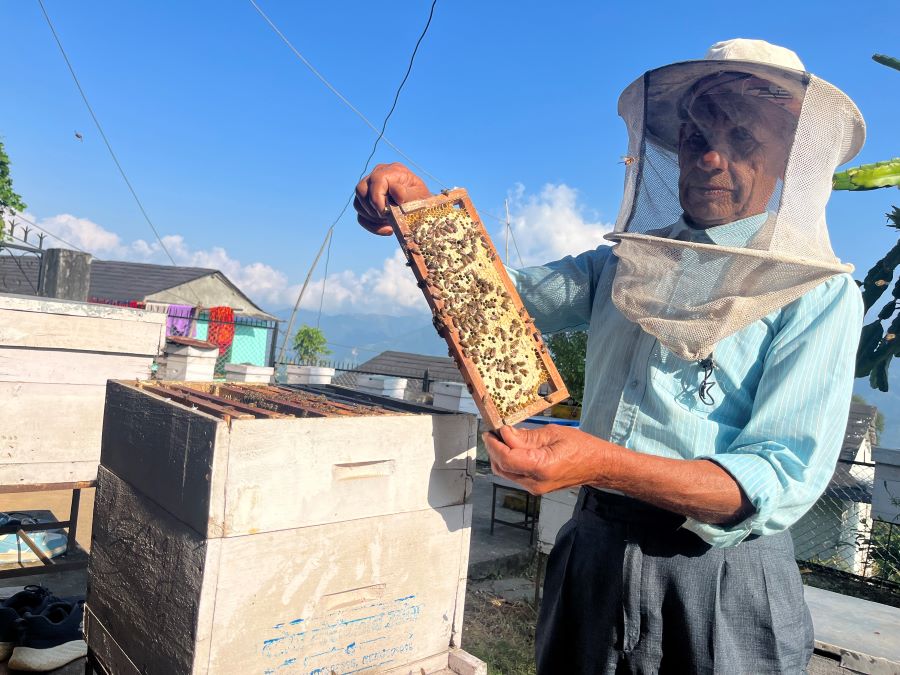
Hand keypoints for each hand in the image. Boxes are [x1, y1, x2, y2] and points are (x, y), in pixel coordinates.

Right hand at [354, 162, 431, 234]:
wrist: (423, 209)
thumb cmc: (422, 200)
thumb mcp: (420, 197)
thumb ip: (408, 193)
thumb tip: (395, 191)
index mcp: (393, 171)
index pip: (376, 180)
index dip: (377, 197)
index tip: (385, 212)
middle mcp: (378, 176)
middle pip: (361, 189)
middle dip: (373, 208)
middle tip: (387, 218)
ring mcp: (370, 189)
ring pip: (358, 203)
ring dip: (372, 218)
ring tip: (390, 223)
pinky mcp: (367, 203)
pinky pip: (360, 216)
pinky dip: (372, 226)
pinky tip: (387, 229)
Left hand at [483, 425, 612, 494]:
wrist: (597, 466)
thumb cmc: (581, 447)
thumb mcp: (553, 433)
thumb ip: (526, 436)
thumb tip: (505, 433)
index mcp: (541, 467)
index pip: (506, 459)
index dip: (494, 444)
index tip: (490, 431)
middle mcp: (535, 482)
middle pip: (501, 468)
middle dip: (493, 450)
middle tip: (493, 432)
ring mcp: (535, 488)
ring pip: (505, 473)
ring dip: (499, 456)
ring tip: (503, 438)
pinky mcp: (535, 487)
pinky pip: (514, 475)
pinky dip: (509, 461)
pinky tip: (513, 447)